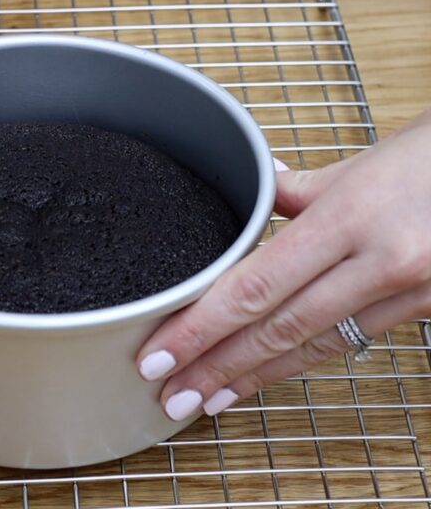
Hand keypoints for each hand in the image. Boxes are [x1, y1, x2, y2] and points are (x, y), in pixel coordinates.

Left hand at [136, 109, 430, 420]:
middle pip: (276, 328)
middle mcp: (378, 262)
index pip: (254, 287)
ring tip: (208, 398)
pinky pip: (349, 341)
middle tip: (170, 394)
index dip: (200, 328)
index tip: (159, 355)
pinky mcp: (426, 309)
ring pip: (313, 345)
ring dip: (254, 376)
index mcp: (349, 217)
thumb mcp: (356, 165)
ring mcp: (407, 291)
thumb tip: (255, 196)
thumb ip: (297, 192)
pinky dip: (300, 361)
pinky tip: (267, 375)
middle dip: (216, 366)